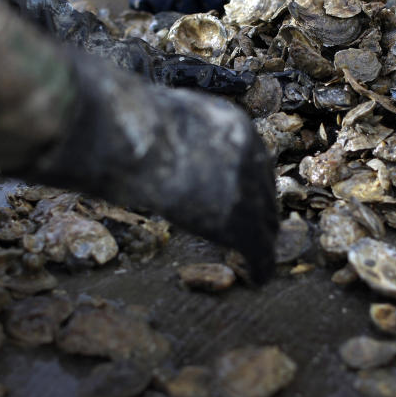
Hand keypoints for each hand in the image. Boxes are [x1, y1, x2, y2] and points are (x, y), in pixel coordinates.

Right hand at [21, 53, 277, 282]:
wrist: (134, 140)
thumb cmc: (130, 125)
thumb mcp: (166, 117)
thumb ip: (179, 133)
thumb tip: (154, 138)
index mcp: (235, 125)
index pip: (252, 160)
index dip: (246, 184)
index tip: (240, 199)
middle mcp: (251, 153)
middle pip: (263, 190)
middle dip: (258, 211)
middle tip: (254, 231)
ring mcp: (249, 188)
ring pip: (264, 220)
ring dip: (260, 239)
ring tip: (257, 257)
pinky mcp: (242, 221)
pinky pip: (260, 248)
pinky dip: (260, 266)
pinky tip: (258, 280)